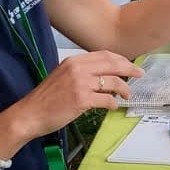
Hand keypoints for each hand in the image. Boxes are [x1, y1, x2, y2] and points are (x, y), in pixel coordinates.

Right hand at [12, 51, 144, 138]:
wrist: (29, 114)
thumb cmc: (45, 98)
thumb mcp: (62, 76)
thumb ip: (81, 71)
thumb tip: (104, 74)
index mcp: (74, 60)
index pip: (104, 55)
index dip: (120, 59)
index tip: (129, 65)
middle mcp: (78, 68)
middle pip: (112, 64)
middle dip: (129, 69)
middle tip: (140, 74)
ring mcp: (80, 84)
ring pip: (112, 82)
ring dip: (123, 88)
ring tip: (127, 94)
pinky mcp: (82, 100)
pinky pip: (106, 99)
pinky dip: (113, 103)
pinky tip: (113, 106)